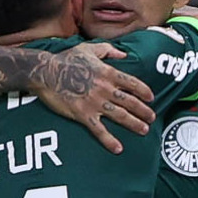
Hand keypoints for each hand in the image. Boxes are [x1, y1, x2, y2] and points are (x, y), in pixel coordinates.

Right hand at [32, 42, 155, 154]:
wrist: (45, 72)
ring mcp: (94, 102)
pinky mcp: (83, 114)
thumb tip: (123, 54)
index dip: (144, 91)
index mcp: (107, 72)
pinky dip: (109, 140)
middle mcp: (105, 88)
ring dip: (134, 124)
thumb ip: (108, 50)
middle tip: (152, 118)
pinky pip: (99, 130)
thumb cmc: (65, 59)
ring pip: (120, 115)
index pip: (132, 83)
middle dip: (143, 111)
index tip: (151, 98)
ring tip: (144, 130)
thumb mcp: (88, 49)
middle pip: (130, 101)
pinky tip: (118, 148)